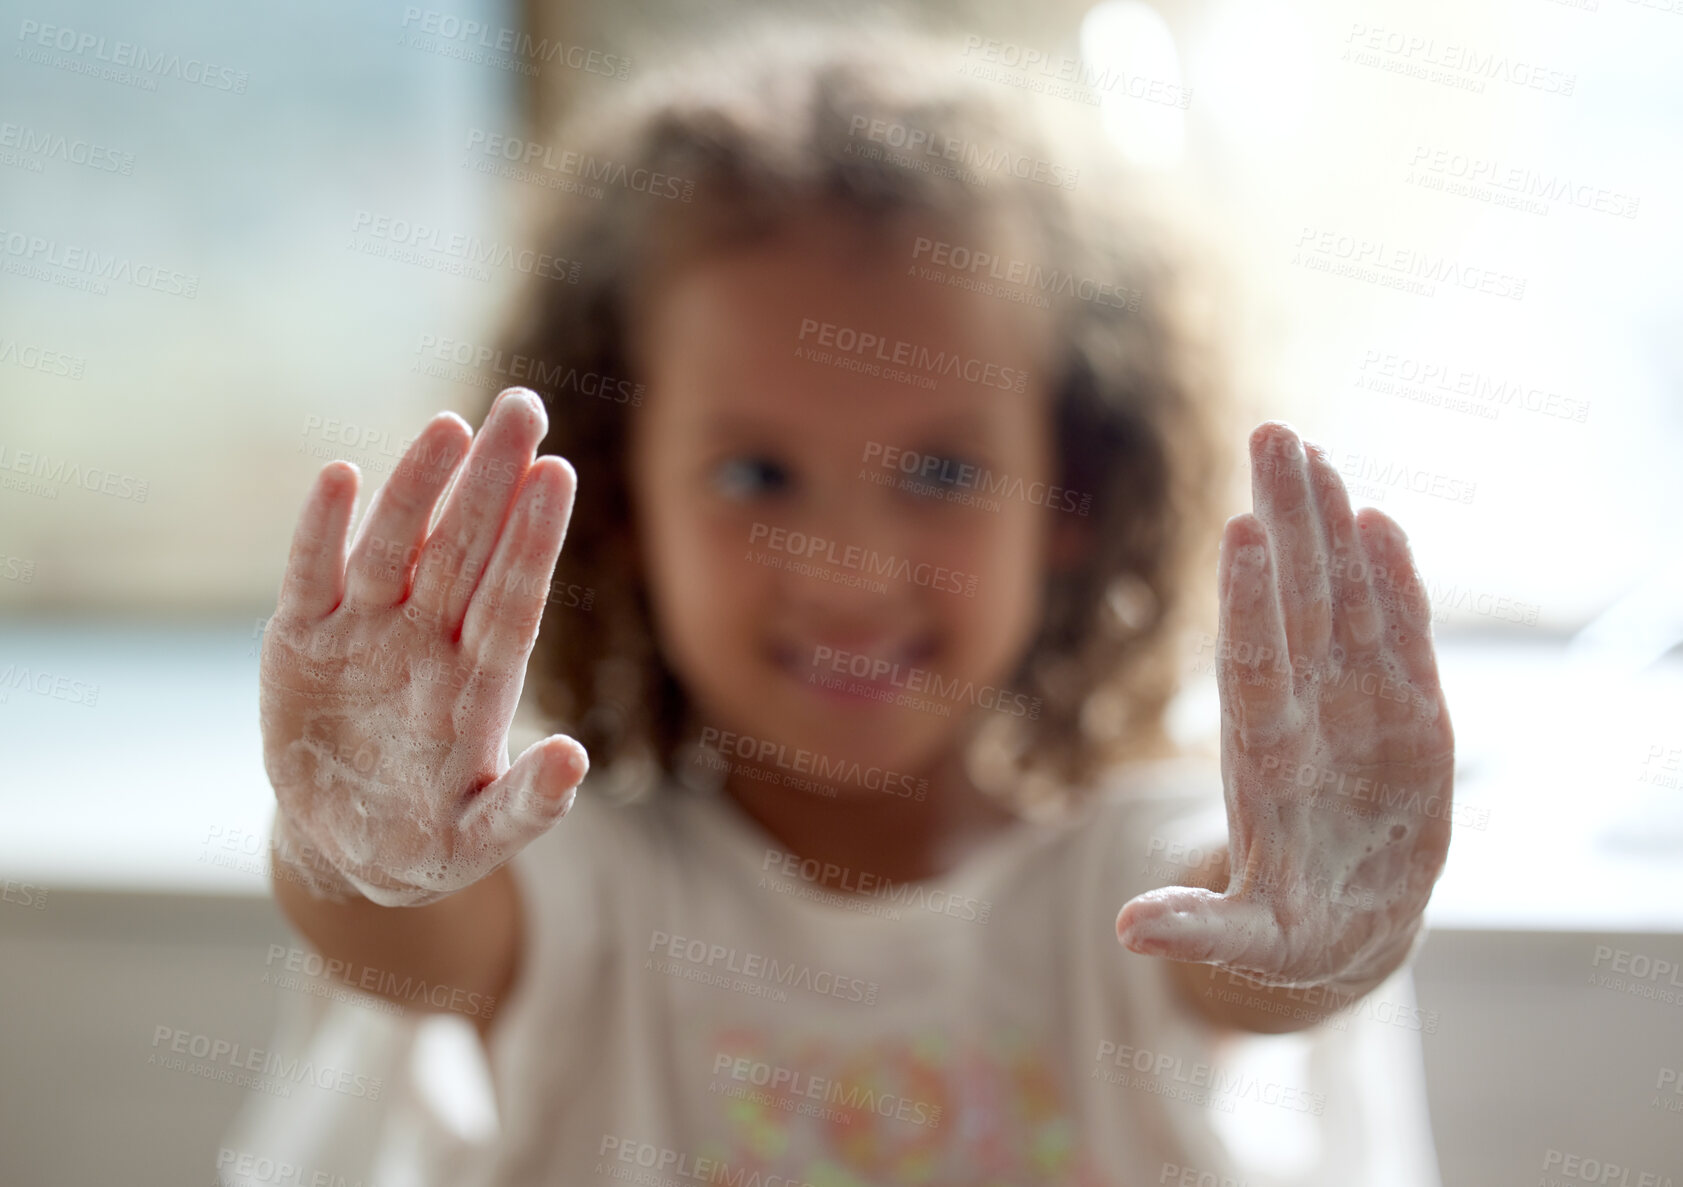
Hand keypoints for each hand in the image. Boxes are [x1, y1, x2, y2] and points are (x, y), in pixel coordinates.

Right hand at [259, 388, 587, 906]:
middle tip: (523, 406)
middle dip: (493, 480)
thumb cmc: (430, 839)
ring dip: (417, 488)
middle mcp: (427, 642)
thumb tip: (575, 760)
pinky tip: (338, 475)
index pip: (511, 599)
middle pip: (464, 551)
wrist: (348, 846)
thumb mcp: (477, 839)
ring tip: (446, 427)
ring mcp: (365, 635)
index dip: (532, 540)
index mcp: (477, 683)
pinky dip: (320, 532)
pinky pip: (311, 577)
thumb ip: (524, 806)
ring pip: (395, 548)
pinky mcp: (301, 642)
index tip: (558, 475)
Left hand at [1116, 422, 1453, 990]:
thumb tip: (1129, 932)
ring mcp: (1356, 707)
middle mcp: (1306, 715)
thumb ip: (1199, 928)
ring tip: (1314, 453)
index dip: (1250, 603)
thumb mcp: (1249, 942)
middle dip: (1287, 523)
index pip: (1255, 666)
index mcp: (1266, 762)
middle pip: (1295, 606)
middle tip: (1274, 435)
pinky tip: (1379, 519)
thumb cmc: (1290, 933)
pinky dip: (1397, 582)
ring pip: (1342, 600)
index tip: (1239, 532)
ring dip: (1330, 528)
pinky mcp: (1408, 714)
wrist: (1345, 921)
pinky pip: (1402, 635)